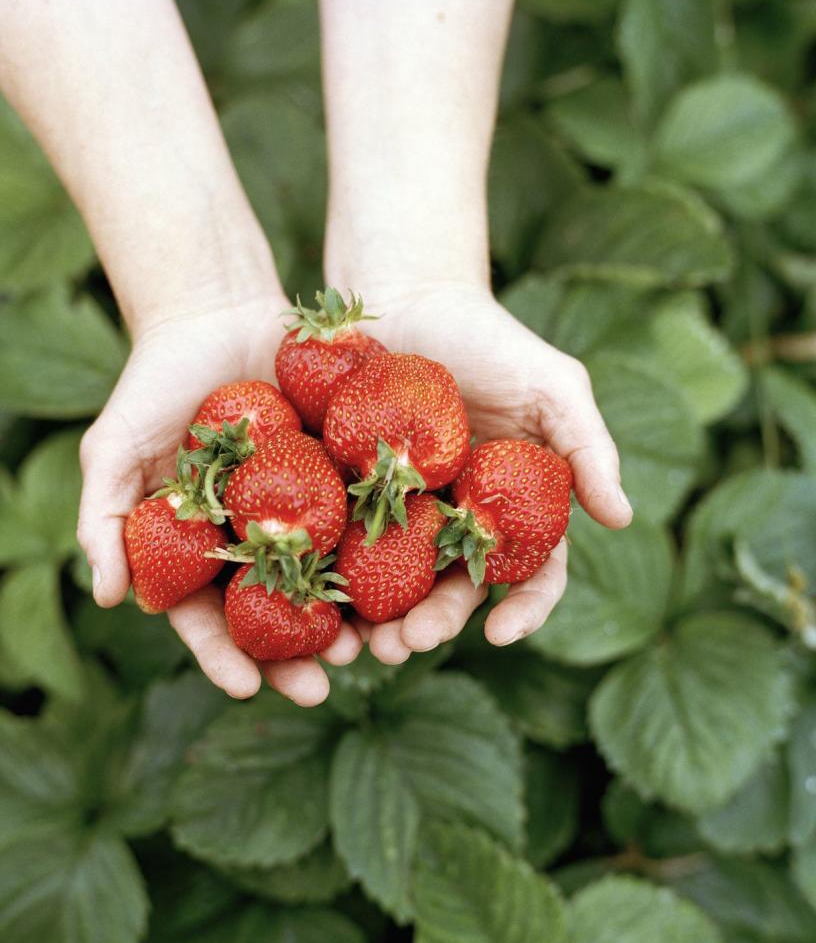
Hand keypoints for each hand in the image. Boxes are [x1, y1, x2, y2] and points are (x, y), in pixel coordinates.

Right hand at [76, 293, 361, 706]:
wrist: (217, 313)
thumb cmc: (154, 382)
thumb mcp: (113, 448)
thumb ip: (102, 520)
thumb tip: (107, 598)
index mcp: (200, 548)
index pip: (207, 618)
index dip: (224, 656)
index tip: (246, 688)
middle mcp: (254, 540)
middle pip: (276, 613)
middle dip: (297, 656)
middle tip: (325, 684)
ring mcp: (302, 510)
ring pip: (330, 579)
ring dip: (350, 619)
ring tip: (374, 645)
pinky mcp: (341, 474)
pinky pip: (368, 520)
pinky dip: (388, 553)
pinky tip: (410, 580)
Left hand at [334, 279, 632, 664]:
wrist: (409, 297)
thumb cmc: (489, 338)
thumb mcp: (552, 384)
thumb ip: (588, 447)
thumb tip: (622, 519)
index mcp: (513, 506)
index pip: (530, 572)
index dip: (524, 609)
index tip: (502, 633)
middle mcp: (460, 519)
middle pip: (454, 587)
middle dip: (435, 623)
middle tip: (407, 644)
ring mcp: (404, 510)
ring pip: (395, 579)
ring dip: (382, 618)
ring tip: (362, 645)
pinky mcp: (351, 492)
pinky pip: (344, 540)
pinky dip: (334, 574)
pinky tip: (319, 598)